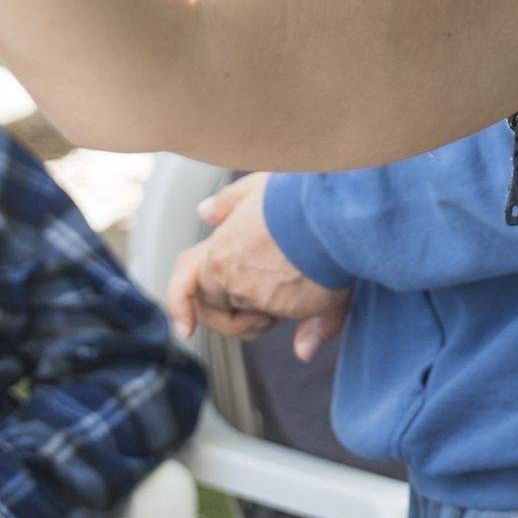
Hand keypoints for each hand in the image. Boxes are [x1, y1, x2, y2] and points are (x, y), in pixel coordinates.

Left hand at [164, 173, 350, 357]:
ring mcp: (258, 296)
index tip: (184, 330)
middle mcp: (231, 278)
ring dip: (261, 316)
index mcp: (219, 251)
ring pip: (248, 320)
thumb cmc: (300, 194)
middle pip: (217, 306)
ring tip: (287, 291)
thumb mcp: (257, 187)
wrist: (336, 209)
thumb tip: (203, 214)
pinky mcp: (288, 309)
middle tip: (262, 292)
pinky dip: (289, 318)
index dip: (181, 306)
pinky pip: (279, 323)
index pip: (185, 283)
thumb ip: (228, 203)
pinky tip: (308, 294)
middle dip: (232, 309)